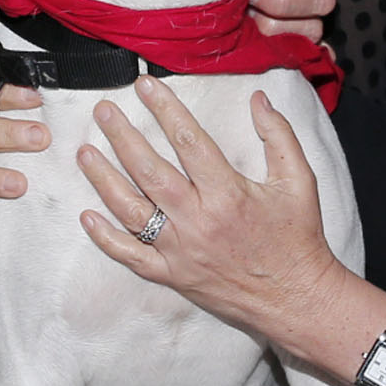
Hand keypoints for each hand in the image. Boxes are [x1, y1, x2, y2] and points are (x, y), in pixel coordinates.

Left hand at [76, 79, 346, 345]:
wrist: (296, 299)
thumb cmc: (298, 238)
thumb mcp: (300, 181)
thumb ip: (279, 136)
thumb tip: (258, 98)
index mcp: (229, 194)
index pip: (188, 141)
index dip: (165, 109)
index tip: (145, 86)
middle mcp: (198, 221)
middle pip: (149, 171)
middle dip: (122, 137)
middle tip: (103, 111)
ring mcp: (181, 251)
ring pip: (131, 211)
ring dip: (104, 180)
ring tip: (85, 153)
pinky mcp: (173, 276)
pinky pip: (132, 256)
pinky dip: (106, 238)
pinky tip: (87, 216)